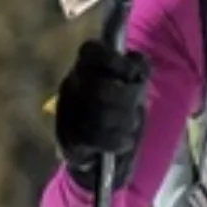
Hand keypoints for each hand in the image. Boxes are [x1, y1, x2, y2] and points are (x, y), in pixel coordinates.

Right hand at [54, 38, 148, 189]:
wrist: (101, 155)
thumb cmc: (118, 112)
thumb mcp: (132, 87)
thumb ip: (139, 69)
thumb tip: (138, 61)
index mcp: (84, 67)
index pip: (91, 51)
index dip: (114, 60)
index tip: (133, 73)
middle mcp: (71, 86)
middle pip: (101, 89)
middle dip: (127, 100)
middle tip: (138, 106)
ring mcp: (67, 113)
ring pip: (100, 116)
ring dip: (124, 122)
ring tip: (131, 125)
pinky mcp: (69, 139)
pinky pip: (97, 138)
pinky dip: (118, 141)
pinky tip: (125, 141)